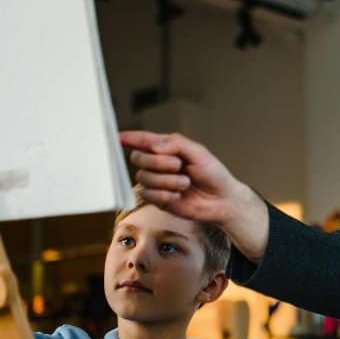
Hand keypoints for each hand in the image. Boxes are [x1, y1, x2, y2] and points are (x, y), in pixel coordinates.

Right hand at [119, 130, 268, 259]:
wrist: (222, 200)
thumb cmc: (213, 173)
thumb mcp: (198, 152)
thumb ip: (176, 144)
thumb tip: (153, 145)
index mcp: (167, 149)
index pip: (143, 141)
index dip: (130, 138)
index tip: (117, 137)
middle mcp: (159, 165)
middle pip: (138, 158)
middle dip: (157, 162)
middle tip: (178, 165)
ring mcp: (157, 183)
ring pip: (143, 178)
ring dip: (166, 180)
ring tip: (185, 183)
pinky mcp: (158, 200)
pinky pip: (149, 195)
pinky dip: (165, 194)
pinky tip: (179, 195)